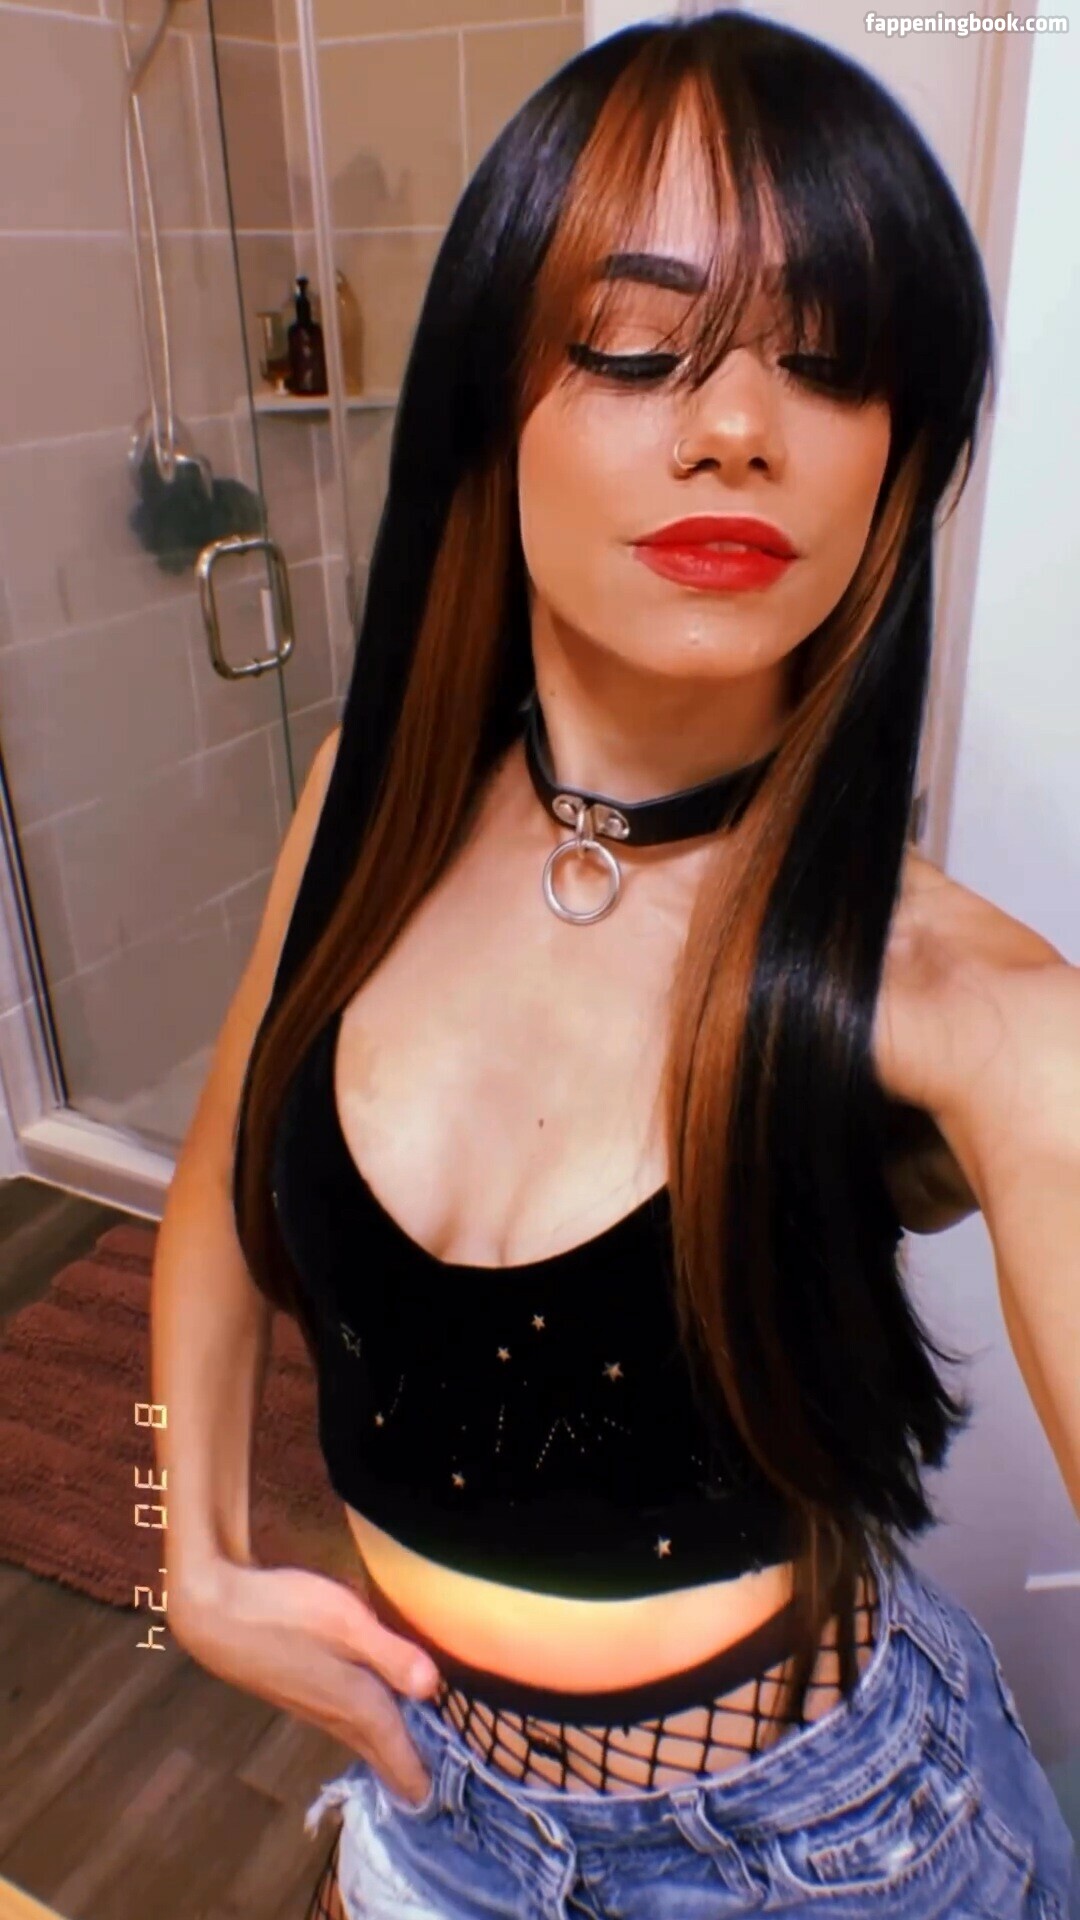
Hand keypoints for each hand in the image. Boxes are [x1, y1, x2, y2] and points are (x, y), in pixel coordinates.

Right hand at [170, 1557, 441, 1806]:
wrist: (216, 1616)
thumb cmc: (284, 1614)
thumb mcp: (346, 1622)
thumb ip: (391, 1653)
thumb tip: (434, 1688)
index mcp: (357, 1704)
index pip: (399, 1755)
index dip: (422, 1781)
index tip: (443, 1805)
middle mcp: (338, 1716)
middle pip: (380, 1754)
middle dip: (407, 1776)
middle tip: (436, 1792)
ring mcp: (314, 1708)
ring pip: (362, 1741)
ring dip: (388, 1756)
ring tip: (412, 1765)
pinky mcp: (299, 1694)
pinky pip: (346, 1725)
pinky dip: (368, 1733)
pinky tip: (371, 1722)